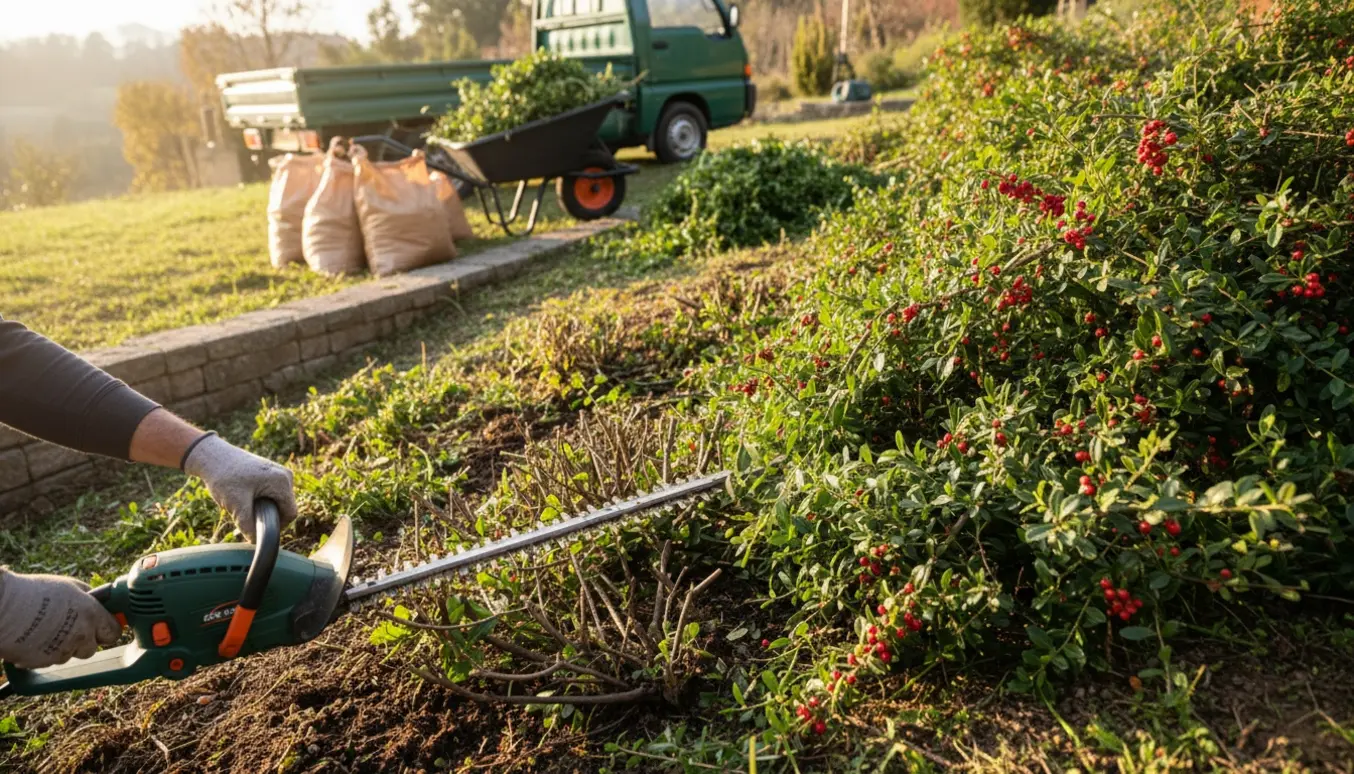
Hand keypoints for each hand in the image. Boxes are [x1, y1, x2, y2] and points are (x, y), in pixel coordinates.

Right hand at [0, 571, 120, 668]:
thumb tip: (101, 603)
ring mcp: (62, 652)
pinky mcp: (43, 663)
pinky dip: (43, 653)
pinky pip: (49, 661)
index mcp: (92, 615)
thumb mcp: (70, 587)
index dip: (107, 630)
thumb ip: (89, 599)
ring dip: (62, 647)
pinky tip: (33, 638)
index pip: (113, 632)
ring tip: (46, 629)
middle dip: (84, 641)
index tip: (103, 628)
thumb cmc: (34, 592)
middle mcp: (81, 636)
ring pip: (69, 655)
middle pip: (92, 648)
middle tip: (70, 628)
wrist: (3, 607)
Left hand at [183, 434, 296, 540]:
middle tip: (245, 515)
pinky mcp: (270, 473)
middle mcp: (285, 475)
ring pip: (278, 502)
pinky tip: (244, 497)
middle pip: (285, 508)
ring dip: (263, 508)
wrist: (211, 456)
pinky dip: (261, 500)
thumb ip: (248, 525)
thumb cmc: (224, 476)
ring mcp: (279, 473)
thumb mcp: (236, 505)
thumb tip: (255, 542)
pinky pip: (272, 494)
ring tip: (243, 504)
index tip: (257, 528)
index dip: (276, 526)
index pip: (290, 514)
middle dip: (268, 516)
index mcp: (282, 481)